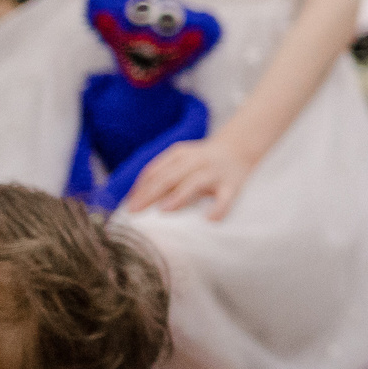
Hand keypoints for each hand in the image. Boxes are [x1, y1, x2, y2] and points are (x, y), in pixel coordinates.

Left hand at [123, 136, 256, 219]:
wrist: (238, 149)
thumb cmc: (201, 161)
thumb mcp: (180, 160)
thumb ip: (162, 175)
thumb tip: (136, 198)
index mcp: (180, 154)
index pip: (156, 170)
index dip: (141, 187)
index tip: (129, 205)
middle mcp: (196, 161)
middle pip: (170, 176)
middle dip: (150, 193)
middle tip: (135, 211)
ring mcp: (214, 173)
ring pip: (195, 182)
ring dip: (179, 196)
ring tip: (164, 210)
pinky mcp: (232, 185)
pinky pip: (226, 199)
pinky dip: (218, 208)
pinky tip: (209, 219)